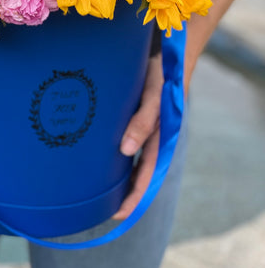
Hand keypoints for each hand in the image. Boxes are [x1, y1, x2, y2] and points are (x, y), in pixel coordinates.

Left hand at [112, 53, 163, 219]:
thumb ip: (142, 122)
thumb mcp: (152, 96)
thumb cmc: (160, 74)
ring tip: (99, 194)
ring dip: (120, 178)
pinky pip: (128, 143)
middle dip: (124, 194)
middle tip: (102, 212)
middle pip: (139, 173)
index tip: (119, 215)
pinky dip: (117, 156)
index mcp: (161, 137)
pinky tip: (103, 160)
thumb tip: (126, 150)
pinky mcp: (137, 119)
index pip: (147, 175)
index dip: (134, 197)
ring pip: (133, 161)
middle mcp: (154, 137)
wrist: (167, 52)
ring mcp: (146, 130)